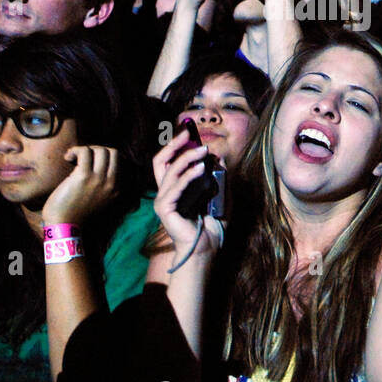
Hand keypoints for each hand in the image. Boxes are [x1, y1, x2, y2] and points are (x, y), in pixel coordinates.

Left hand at [41, 146, 120, 225]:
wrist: (63, 224)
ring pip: (100, 150)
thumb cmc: (75, 210)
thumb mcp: (97, 198)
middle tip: (82, 157)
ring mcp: (99, 179)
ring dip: (85, 149)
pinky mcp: (84, 176)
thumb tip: (95, 159)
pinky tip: (67, 158)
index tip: (89, 161)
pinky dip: (75, 150)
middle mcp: (111, 183)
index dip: (102, 156)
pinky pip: (84, 152)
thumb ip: (102, 183)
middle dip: (96, 149)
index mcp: (116, 189)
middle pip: (112, 152)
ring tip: (73, 157)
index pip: (118, 161)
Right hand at [152, 131, 223, 259]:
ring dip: (187, 157)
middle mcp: (165, 192)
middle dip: (173, 144)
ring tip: (204, 150)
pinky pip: (176, 187)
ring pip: (170, 170)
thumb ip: (219, 179)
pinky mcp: (165, 209)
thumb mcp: (220, 197)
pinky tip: (202, 168)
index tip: (190, 132)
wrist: (206, 249)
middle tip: (188, 133)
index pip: (169, 161)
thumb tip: (221, 158)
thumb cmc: (211, 225)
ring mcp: (162, 201)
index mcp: (174, 188)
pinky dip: (189, 175)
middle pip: (160, 160)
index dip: (177, 145)